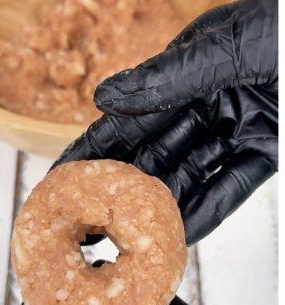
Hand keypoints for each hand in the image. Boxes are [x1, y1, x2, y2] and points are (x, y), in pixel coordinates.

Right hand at [58, 0, 276, 244]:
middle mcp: (208, 94)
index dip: (91, 150)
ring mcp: (240, 121)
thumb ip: (169, 76)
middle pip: (151, 151)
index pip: (126, 116)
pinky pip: (231, 184)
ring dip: (155, 208)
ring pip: (187, 173)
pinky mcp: (272, 145)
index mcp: (188, 64)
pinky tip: (176, 234)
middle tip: (81, 224)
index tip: (58, 180)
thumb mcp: (234, 44)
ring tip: (122, 241)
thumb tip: (107, 98)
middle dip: (115, 188)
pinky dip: (205, 210)